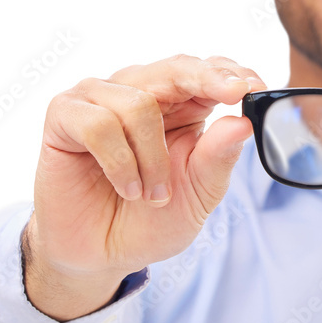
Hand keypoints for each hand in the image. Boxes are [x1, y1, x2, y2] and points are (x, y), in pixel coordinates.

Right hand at [28, 53, 265, 282]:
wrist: (104, 255)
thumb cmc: (152, 220)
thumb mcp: (198, 194)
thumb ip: (218, 159)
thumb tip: (242, 123)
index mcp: (181, 104)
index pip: (207, 72)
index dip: (230, 72)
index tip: (256, 86)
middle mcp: (141, 91)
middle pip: (175, 68)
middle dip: (207, 80)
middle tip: (233, 94)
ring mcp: (100, 98)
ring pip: (138, 104)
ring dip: (152, 158)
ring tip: (151, 194)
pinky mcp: (65, 115)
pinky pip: (98, 124)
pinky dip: (119, 162)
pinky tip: (127, 187)